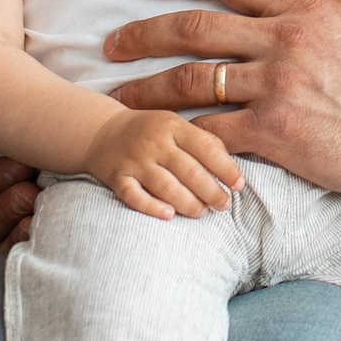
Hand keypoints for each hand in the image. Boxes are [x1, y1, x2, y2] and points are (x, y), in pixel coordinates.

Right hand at [0, 119, 38, 259]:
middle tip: (32, 190)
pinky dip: (24, 247)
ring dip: (16, 230)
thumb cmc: (7, 145)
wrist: (38, 167)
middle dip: (3, 209)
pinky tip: (40, 231)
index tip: (22, 163)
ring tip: (39, 209)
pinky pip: (9, 264)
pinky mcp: (1, 263)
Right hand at [84, 108, 242, 219]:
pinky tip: (169, 215)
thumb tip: (230, 166)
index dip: (226, 168)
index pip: (206, 147)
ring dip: (188, 203)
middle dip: (211, 192)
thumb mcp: (175, 125)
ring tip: (202, 213)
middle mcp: (154, 142)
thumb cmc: (149, 132)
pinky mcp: (116, 177)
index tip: (239, 185)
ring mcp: (134, 160)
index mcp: (172, 126)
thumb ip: (202, 141)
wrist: (100, 131)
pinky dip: (152, 207)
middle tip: (224, 205)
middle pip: (189, 171)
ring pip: (166, 186)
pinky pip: (134, 196)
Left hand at [105, 0, 340, 199]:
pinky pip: (215, 130)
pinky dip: (184, 135)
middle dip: (144, 32)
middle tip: (111, 41)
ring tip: (118, 95)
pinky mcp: (276, 133)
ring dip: (149, 88)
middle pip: (196, 27)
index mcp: (305, 8)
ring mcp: (277, 87)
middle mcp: (283, 41)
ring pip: (194, 80)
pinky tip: (161, 139)